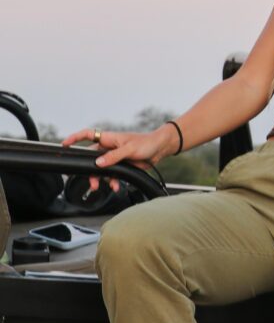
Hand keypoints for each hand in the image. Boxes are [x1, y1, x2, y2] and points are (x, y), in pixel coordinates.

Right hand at [62, 125, 176, 191]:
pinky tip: (117, 187)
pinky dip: (113, 181)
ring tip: (106, 187)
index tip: (64, 144)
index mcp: (109, 138)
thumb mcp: (130, 149)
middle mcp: (109, 147)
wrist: (160, 149)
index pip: (88, 135)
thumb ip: (114, 157)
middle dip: (91, 171)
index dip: (75, 138)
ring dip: (102, 179)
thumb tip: (98, 163)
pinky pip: (113, 174)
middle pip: (92, 158)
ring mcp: (115, 156)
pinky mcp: (122, 165)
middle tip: (92, 182)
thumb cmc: (146, 143)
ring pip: (102, 169)